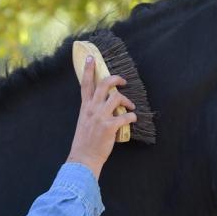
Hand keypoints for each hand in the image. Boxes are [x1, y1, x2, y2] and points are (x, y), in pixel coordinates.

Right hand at [67, 55, 137, 178]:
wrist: (84, 157)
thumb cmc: (85, 141)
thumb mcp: (85, 121)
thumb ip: (92, 111)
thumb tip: (105, 105)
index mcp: (85, 107)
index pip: (85, 84)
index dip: (88, 69)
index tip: (91, 58)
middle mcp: (92, 109)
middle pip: (104, 84)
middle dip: (115, 78)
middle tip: (123, 81)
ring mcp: (101, 117)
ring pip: (117, 98)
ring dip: (127, 101)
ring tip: (130, 106)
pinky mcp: (110, 127)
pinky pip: (126, 116)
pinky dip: (132, 116)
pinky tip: (132, 119)